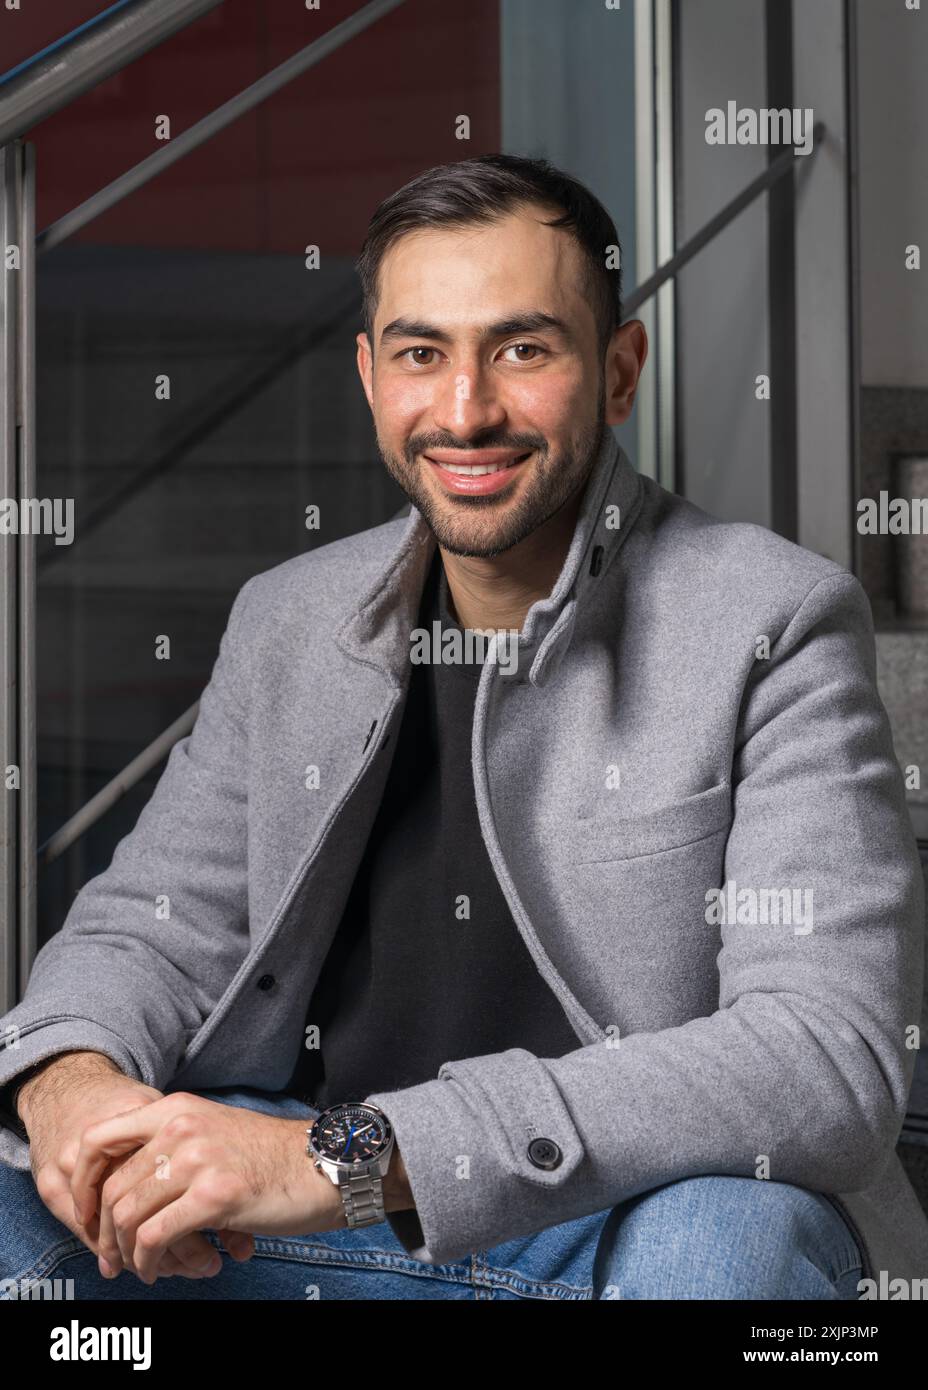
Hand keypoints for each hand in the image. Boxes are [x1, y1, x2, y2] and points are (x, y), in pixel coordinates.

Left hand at [23, 1061, 251, 1279]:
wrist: (322, 1164)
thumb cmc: (269, 1157)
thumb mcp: (212, 1132)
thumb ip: (170, 1145)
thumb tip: (125, 1186)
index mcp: (175, 1109)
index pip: (98, 1139)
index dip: (81, 1181)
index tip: (85, 1212)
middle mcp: (180, 1128)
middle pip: (110, 1188)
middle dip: (104, 1232)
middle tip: (112, 1258)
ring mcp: (197, 1160)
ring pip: (127, 1215)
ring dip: (126, 1252)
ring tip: (140, 1267)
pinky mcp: (214, 1196)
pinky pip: (154, 1237)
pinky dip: (147, 1261)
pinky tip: (157, 1269)